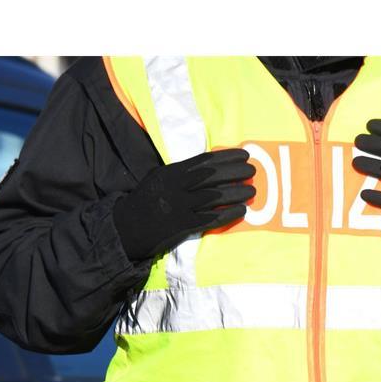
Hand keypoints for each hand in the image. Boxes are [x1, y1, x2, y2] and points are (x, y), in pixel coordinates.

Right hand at [113, 149, 255, 260]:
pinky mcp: (182, 226)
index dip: (227, 157)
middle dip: (235, 172)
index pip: (205, 160)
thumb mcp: (159, 178)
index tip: (244, 154)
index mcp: (172, 172)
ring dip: (236, 193)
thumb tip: (211, 165)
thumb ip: (182, 172)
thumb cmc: (147, 200)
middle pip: (212, 176)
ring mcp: (179, 207)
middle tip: (253, 171)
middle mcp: (176, 187)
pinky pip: (210, 219)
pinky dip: (228, 215)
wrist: (127, 227)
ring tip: (253, 190)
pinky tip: (242, 210)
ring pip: (214, 197)